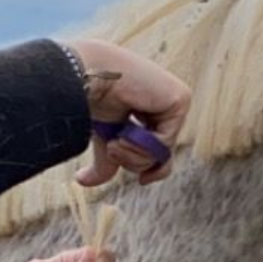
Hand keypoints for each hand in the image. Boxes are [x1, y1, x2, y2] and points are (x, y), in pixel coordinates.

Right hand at [67, 37, 190, 187]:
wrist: (84, 79)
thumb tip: (83, 182)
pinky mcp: (180, 99)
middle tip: (114, 148)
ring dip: (134, 154)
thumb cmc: (90, 100)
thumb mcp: (103, 138)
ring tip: (117, 139)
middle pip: (164, 155)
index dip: (153, 169)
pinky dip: (142, 145)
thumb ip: (108, 160)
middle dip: (136, 161)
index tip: (143, 181)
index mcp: (152, 109)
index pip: (161, 149)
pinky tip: (126, 132)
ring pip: (164, 152)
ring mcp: (176, 100)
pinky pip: (166, 141)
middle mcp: (167, 104)